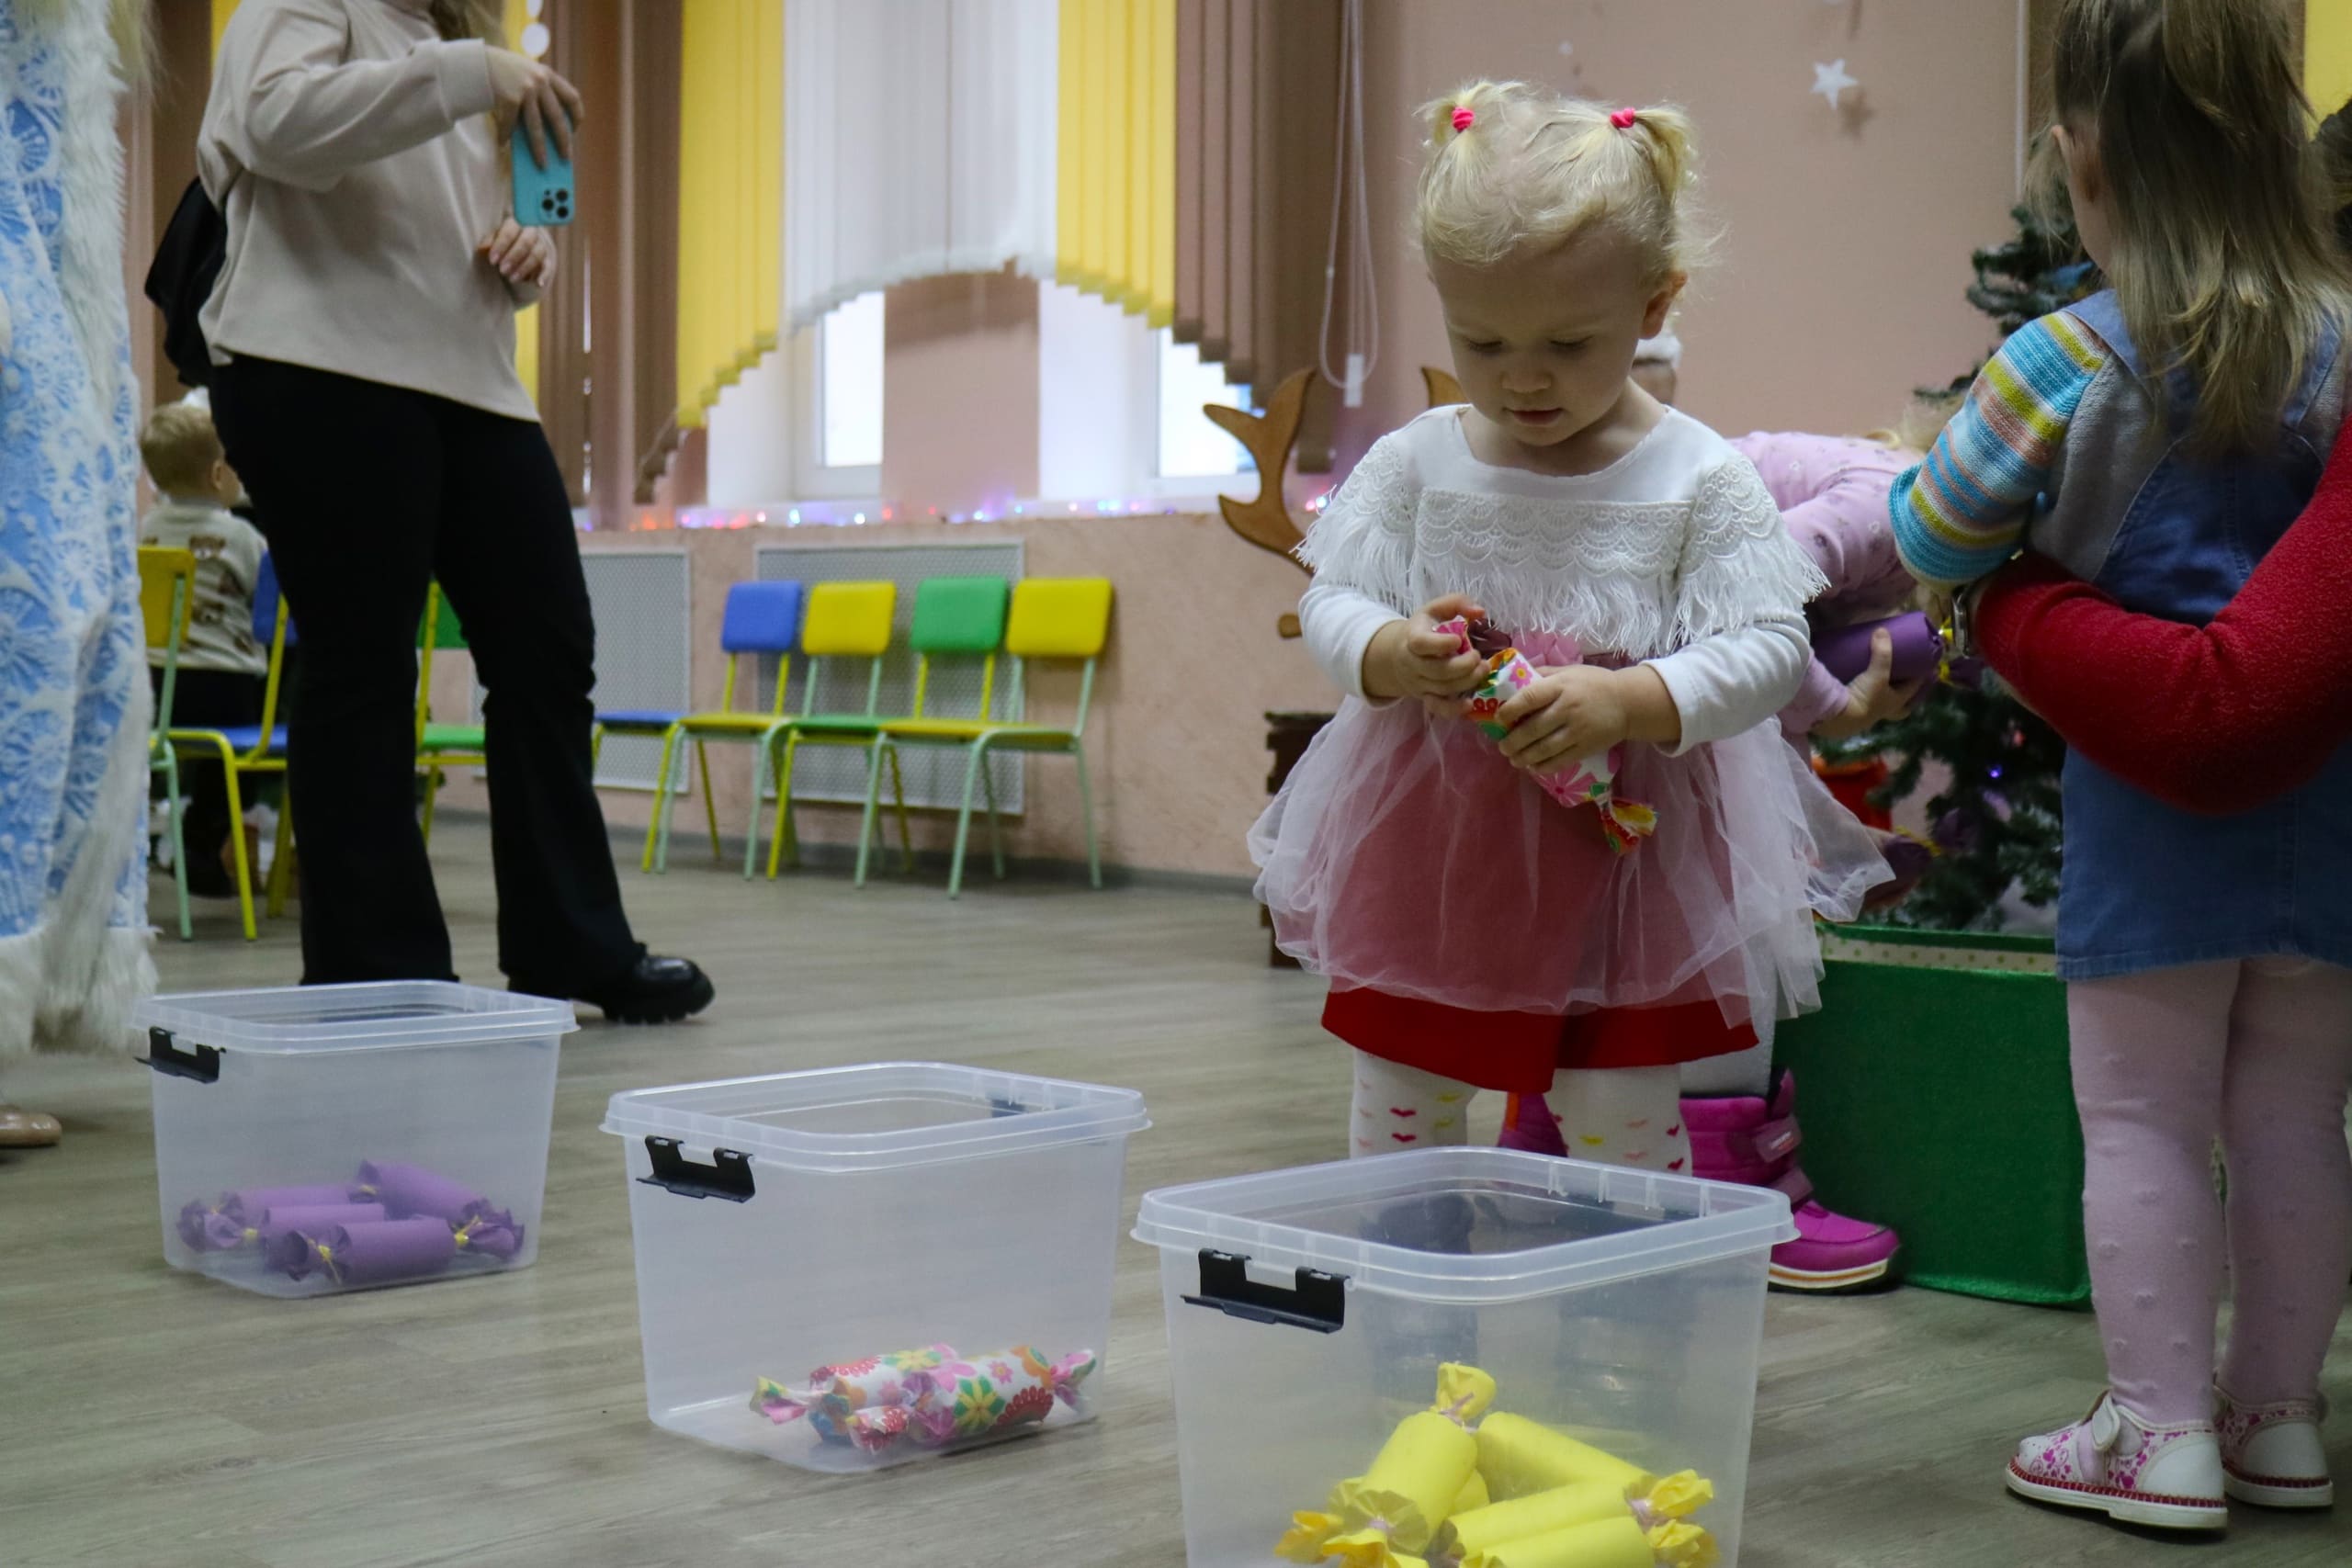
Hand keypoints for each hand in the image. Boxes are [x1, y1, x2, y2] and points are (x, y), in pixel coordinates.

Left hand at [480, 218, 556, 287]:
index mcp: (516, 222)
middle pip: (526, 242)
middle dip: (514, 257)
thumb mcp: (493, 239)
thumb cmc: (502, 241)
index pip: (510, 231)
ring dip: (525, 268)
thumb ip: (488, 242)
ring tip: (512, 279)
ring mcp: (540, 245)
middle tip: (502, 271)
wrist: (519, 243)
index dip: (501, 246)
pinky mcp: (546, 258)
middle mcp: (531, 231)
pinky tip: (538, 284)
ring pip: (537, 254)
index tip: (492, 260)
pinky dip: (544, 275)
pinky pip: (547, 266)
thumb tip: (482, 249)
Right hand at [486, 49, 582, 167]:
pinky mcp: (510, 97)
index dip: (576, 116)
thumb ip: (542, 91)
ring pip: (536, 127)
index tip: (574, 131)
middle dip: (563, 141)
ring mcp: (526, 89)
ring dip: (539, 148)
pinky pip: (511, 123)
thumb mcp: (528, 73)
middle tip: (565, 157)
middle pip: (557, 117)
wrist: (478, 61)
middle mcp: (540, 81)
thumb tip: (550, 131)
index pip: (572, 97)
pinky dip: (506, 135)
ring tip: (542, 164)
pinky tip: (503, 143)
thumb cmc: (505, 72)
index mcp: (548, 74)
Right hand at [1363, 593, 1488, 702]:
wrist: (1400, 654)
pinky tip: (1469, 704)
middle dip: (1463, 666)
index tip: (1458, 640)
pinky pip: (1437, 707)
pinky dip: (1452, 709)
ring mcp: (1418, 682)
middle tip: (1478, 657)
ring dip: (1466, 681)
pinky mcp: (1425, 696)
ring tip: (1483, 669)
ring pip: (1441, 688)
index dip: (1439, 644)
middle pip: (1436, 670)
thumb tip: (1480, 612)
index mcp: (1413, 637)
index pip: (1420, 644)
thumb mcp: (1435, 609)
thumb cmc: (1425, 629)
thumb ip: (1457, 603)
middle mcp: (1412, 663)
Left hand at [1493, 665, 1633, 774]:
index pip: (1529, 698)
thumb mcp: (1569, 671)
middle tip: (1502, 747)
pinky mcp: (1586, 747)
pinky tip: (1533, 767)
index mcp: (1561, 686)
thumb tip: (1514, 677)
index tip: (1498, 718)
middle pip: (1533, 728)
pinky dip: (1543, 767)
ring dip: (1524, 757)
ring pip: (1544, 748)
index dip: (1510, 710)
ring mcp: (1577, 730)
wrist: (1628, 702)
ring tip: (1513, 759)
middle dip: (1512, 741)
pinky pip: (1560, 761)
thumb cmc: (1594, 683)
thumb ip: (1543, 674)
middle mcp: (1567, 708)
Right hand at [1811, 628, 1923, 740]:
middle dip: (1908, 696)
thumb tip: (1882, 630)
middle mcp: (1888, 708)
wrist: (1841, 717)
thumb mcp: (1877, 674)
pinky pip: (1868, 704)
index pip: (1914, 687)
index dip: (1922, 677)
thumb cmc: (1866, 697)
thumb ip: (1881, 653)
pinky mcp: (1857, 712)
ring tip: (1888, 685)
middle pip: (1904, 705)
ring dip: (1889, 696)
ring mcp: (1872, 712)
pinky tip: (1865, 689)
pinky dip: (1870, 697)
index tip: (1928, 668)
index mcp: (1898, 700)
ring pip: (1886, 706)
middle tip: (1911, 685)